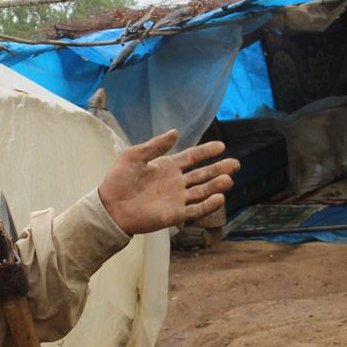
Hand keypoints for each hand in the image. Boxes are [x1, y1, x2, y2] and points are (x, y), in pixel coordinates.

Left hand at [98, 130, 239, 234]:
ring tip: (229, 179)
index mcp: (167, 167)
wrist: (110, 206)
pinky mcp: (174, 215)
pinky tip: (219, 198)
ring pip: (202, 191)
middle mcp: (176, 182)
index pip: (192, 157)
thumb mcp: (134, 155)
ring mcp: (176, 199)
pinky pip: (195, 210)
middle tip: (235, 163)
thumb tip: (175, 132)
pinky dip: (207, 205)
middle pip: (203, 174)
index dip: (206, 151)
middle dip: (219, 168)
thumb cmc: (119, 180)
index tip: (221, 145)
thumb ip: (155, 145)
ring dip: (216, 185)